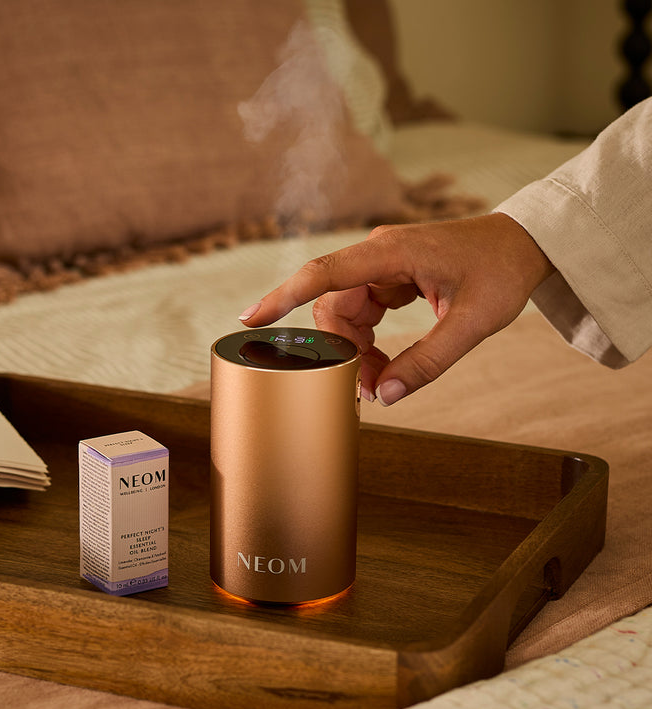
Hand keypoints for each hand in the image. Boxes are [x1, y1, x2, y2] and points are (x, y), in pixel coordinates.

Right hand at [238, 213, 554, 403]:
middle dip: (341, 350)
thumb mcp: (473, 323)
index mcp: (393, 252)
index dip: (284, 297)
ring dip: (354, 350)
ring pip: (344, 313)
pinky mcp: (389, 276)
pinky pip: (362, 312)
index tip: (251, 319)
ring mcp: (382, 264)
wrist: (524, 245)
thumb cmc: (502, 272)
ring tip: (379, 381)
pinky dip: (366, 341)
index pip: (324, 273)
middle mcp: (379, 253)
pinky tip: (382, 363)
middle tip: (367, 390)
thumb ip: (430, 360)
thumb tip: (387, 395)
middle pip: (332, 305)